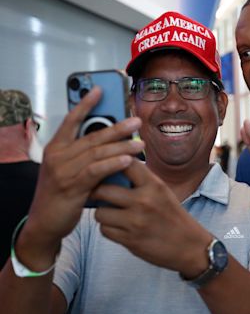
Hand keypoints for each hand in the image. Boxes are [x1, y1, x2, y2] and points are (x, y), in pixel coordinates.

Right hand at [26, 87, 143, 244]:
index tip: (100, 89)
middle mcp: (58, 156)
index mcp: (56, 148)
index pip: (72, 120)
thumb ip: (86, 157)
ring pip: (97, 152)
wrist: (44, 223)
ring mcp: (63, 171)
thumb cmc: (61, 195)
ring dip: (121, 146)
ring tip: (140, 142)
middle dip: (117, 127)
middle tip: (137, 121)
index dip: (86, 104)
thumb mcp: (70, 171)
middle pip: (92, 136)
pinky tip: (128, 160)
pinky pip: (96, 171)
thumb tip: (114, 146)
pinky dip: (113, 164)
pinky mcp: (71, 186)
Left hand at [92, 160, 211, 274]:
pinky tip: (119, 228)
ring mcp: (136, 222)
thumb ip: (141, 180)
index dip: (111, 164)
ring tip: (112, 214)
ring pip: (100, 212)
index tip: (107, 169)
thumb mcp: (162, 191)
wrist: (190, 246)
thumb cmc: (173, 216)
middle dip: (98, 192)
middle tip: (100, 194)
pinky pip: (104, 230)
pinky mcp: (130, 240)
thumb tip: (114, 166)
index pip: (124, 164)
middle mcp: (144, 201)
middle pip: (103, 189)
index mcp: (154, 185)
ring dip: (103, 213)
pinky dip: (108, 229)